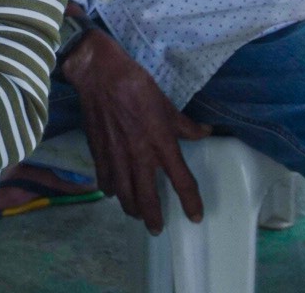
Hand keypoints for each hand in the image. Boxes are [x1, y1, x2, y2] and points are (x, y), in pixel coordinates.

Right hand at [64, 31, 210, 233]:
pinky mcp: (98, 151)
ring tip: (136, 214)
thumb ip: (185, 125)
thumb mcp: (167, 104)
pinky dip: (109, 189)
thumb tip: (205, 133)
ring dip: (131, 207)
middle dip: (153, 217)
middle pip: (147, 197)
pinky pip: (105, 179)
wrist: (100, 75)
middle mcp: (140, 155)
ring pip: (124, 193)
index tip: (195, 217)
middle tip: (156, 229)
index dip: (190, 202)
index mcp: (161, 143)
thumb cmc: (137, 86)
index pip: (181, 181)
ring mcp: (117, 156)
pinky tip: (111, 192)